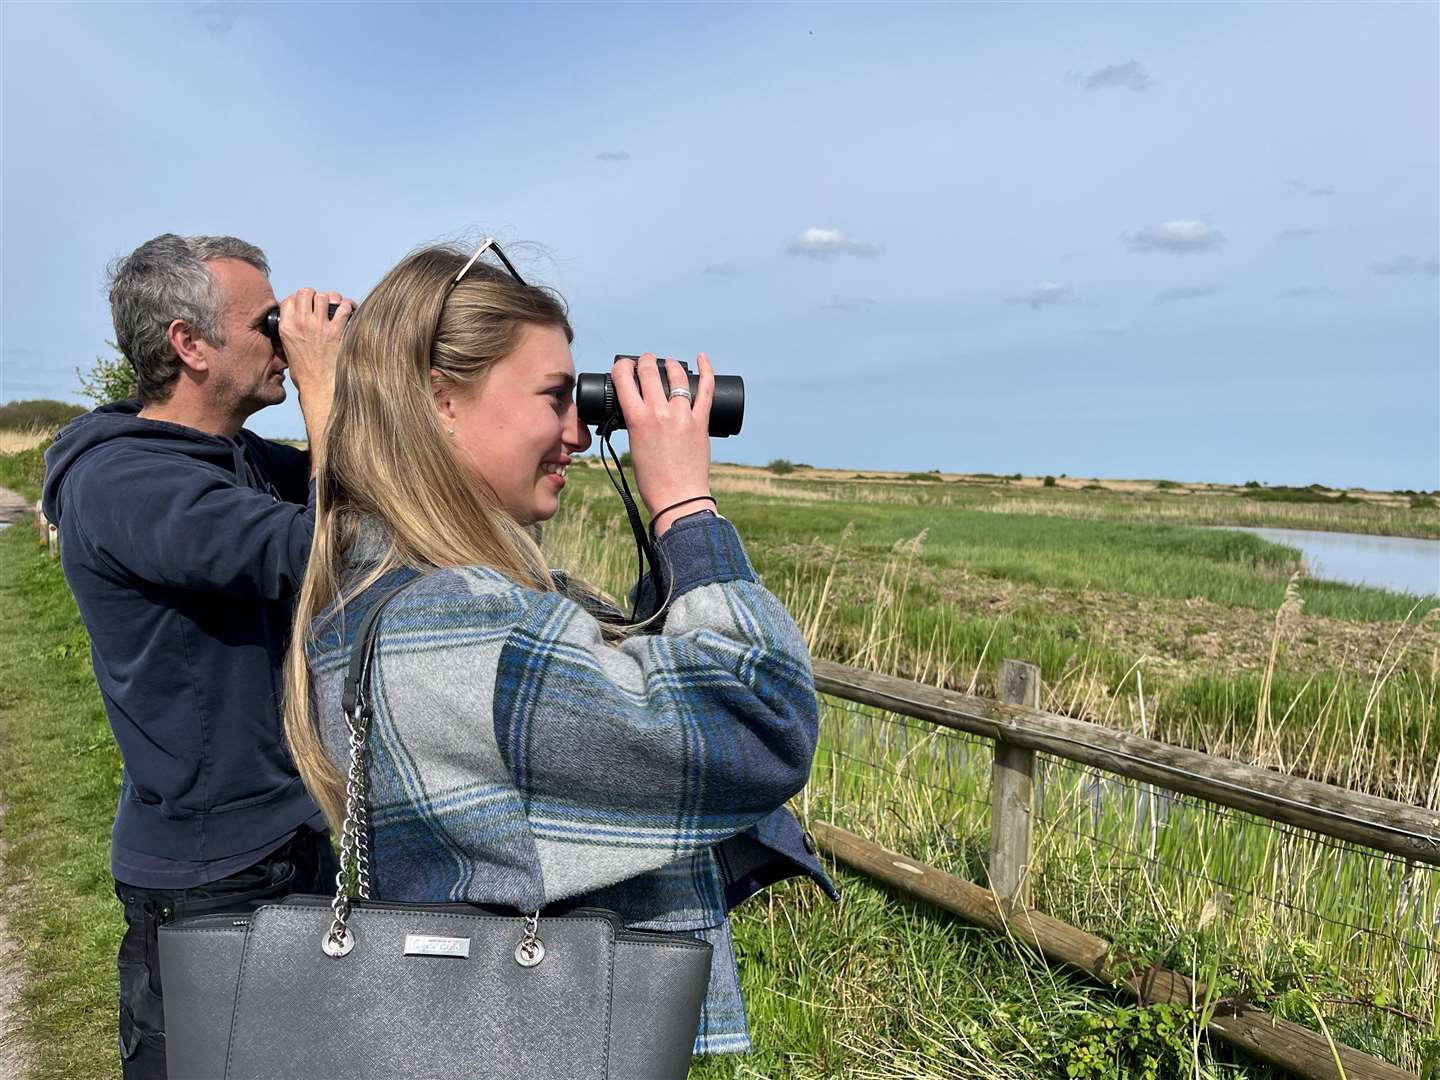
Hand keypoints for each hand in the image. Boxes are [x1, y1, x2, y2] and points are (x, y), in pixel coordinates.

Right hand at [277, 288, 352, 395]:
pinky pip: (344, 308)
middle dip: (315, 295)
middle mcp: (301, 323)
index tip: (306, 305)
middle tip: (321, 303)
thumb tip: (297, 321)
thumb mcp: (287, 349)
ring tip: (336, 305)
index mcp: (286, 327)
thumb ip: (291, 331)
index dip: (299, 299)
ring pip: (324, 296)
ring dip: (332, 298)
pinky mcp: (337, 332)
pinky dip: (348, 306)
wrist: (318, 387)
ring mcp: (319, 326)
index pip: (289, 300)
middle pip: (306, 293)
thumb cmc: (305, 373)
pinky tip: (350, 309)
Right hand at [611, 353, 714, 534]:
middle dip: (645, 361)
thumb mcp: (633, 446)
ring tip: (669, 363)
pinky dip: (706, 370)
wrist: (677, 497)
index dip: (622, 366)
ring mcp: (682, 414)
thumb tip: (638, 409)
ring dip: (670, 364)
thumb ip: (635, 424)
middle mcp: (658, 412)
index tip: (624, 366)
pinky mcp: (701, 421)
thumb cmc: (652, 479)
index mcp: (636, 418)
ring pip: (677, 376)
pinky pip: (706, 389)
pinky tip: (702, 358)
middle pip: (649, 371)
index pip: (624, 379)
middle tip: (646, 362)